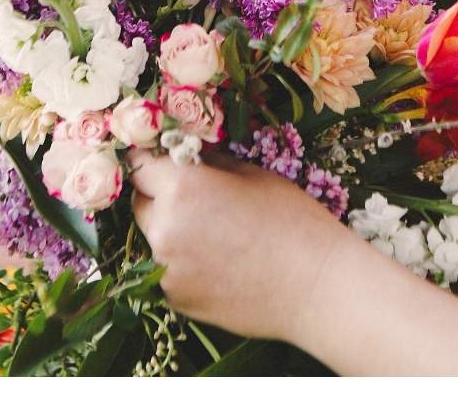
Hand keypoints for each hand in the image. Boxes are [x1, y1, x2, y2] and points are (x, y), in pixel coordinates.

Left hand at [127, 150, 347, 341]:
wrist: (317, 287)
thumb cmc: (293, 222)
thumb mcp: (254, 175)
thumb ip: (211, 164)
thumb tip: (189, 157)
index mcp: (182, 189)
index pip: (140, 165)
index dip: (152, 161)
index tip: (163, 161)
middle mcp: (164, 229)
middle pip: (141, 203)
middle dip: (160, 195)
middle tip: (197, 198)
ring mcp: (167, 270)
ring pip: (154, 239)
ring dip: (172, 231)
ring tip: (216, 235)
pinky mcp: (176, 300)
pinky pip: (167, 271)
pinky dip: (183, 264)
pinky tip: (221, 263)